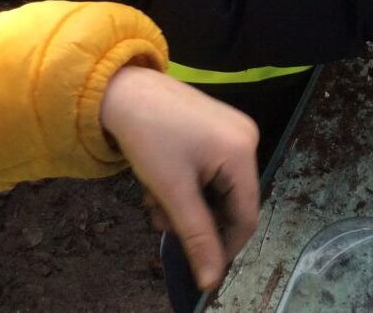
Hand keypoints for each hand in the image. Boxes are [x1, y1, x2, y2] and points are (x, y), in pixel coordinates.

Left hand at [100, 66, 259, 291]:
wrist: (126, 90)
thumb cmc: (151, 138)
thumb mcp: (173, 192)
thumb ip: (197, 238)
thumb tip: (211, 283)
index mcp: (243, 152)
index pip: (246, 216)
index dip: (224, 248)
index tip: (196, 264)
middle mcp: (247, 138)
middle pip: (232, 202)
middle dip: (197, 219)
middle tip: (161, 219)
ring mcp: (234, 129)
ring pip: (219, 188)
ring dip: (189, 203)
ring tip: (155, 199)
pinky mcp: (219, 125)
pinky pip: (213, 168)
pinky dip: (190, 183)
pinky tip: (164, 179)